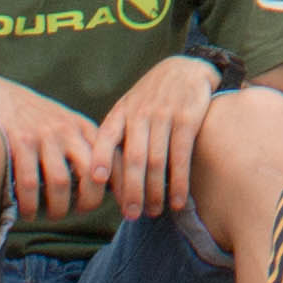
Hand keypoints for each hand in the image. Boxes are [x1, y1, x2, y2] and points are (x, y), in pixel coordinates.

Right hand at [0, 77, 111, 220]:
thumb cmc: (36, 120)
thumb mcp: (67, 124)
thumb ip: (84, 147)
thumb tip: (105, 186)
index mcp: (84, 128)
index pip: (112, 159)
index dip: (118, 186)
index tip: (118, 203)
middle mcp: (68, 131)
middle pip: (91, 174)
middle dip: (89, 202)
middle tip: (79, 212)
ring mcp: (44, 136)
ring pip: (60, 183)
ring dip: (58, 208)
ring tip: (52, 215)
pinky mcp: (20, 143)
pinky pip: (30, 183)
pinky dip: (31, 204)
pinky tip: (28, 212)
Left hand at [94, 55, 221, 220]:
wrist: (187, 67)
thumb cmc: (153, 96)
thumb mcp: (130, 107)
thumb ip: (118, 135)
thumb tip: (103, 178)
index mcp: (122, 112)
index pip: (105, 137)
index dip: (100, 159)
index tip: (95, 180)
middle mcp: (140, 114)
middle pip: (133, 159)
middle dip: (131, 191)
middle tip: (131, 215)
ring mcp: (164, 116)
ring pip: (156, 162)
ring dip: (155, 191)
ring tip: (154, 212)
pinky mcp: (187, 119)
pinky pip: (181, 156)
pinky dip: (178, 182)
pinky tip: (177, 200)